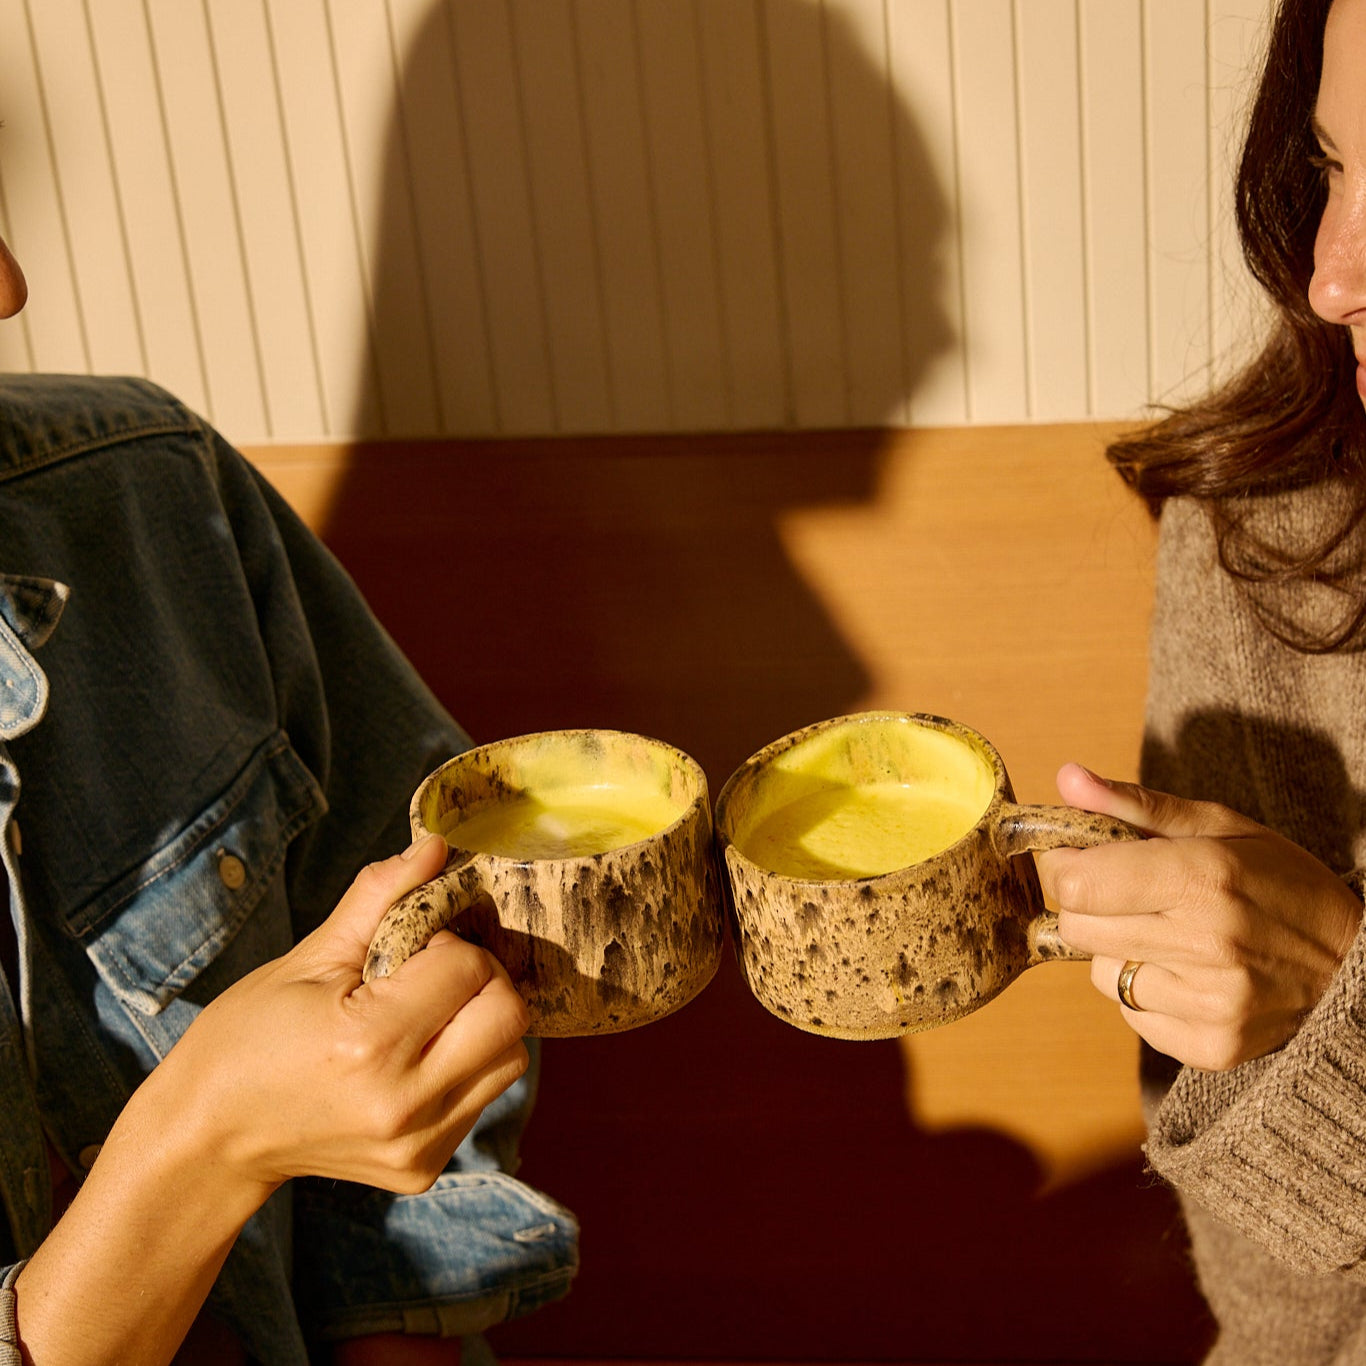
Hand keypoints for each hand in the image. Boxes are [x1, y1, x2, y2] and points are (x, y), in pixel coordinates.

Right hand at [151, 831, 529, 1194]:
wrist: (209, 1138)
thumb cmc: (247, 1038)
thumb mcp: (308, 958)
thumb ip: (379, 898)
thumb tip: (435, 844)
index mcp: (371, 1044)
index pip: (469, 968)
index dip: (444, 945)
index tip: (403, 952)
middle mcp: (405, 1104)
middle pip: (509, 1017)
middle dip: (479, 980)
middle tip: (425, 979)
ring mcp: (419, 1145)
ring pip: (509, 1059)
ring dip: (479, 1023)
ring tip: (419, 1018)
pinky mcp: (424, 1168)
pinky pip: (484, 1096)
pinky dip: (465, 1064)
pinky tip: (412, 1057)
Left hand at [1035, 765, 1362, 1070]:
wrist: (1358, 966)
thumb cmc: (1282, 884)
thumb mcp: (1220, 827)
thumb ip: (1134, 805)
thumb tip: (1066, 779)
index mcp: (1204, 876)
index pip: (1078, 883)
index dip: (1065, 867)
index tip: (1078, 858)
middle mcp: (1207, 943)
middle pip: (1078, 929)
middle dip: (1088, 906)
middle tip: (1126, 895)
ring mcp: (1211, 1002)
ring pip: (1101, 974)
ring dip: (1119, 952)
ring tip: (1172, 936)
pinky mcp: (1212, 1046)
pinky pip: (1132, 1014)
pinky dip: (1146, 993)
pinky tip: (1190, 975)